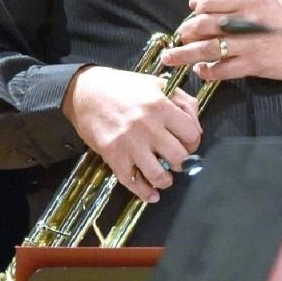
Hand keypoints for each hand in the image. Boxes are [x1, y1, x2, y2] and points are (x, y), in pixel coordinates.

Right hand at [61, 66, 201, 202]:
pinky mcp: (113, 155)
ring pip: (158, 174)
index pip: (192, 134)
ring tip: (165, 177)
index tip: (189, 144)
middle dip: (183, 162)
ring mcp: (129, 143)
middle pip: (179, 157)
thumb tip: (196, 127)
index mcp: (161, 106)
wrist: (85, 92)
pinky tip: (152, 195)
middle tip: (178, 160)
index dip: (194, 142)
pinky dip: (144, 193)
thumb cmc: (124, 87)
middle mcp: (147, 126)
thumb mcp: (158, 84)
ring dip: (166, 180)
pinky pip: (132, 181)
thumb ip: (183, 102)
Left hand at [163, 0, 281, 82]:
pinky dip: (208, 70)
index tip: (190, 17)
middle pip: (205, 25)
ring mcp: (251, 44)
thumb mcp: (267, 2)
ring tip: (171, 58)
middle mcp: (249, 21)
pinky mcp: (255, 65)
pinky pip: (223, 69)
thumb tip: (198, 4)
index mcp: (252, 1)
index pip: (212, 1)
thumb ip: (234, 3)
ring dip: (185, 54)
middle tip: (177, 38)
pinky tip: (201, 70)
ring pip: (208, 48)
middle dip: (185, 32)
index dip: (196, 10)